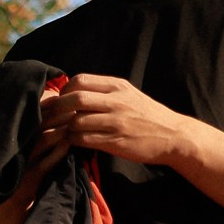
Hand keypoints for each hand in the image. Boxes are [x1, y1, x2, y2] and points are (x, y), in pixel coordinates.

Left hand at [39, 73, 194, 168]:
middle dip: (56, 109)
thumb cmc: (147, 116)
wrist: (174, 136)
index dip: (63, 91)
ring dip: (62, 128)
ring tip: (57, 132)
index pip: (80, 80)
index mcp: (118, 86)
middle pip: (74, 98)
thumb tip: (74, 92)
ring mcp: (116, 122)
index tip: (59, 102)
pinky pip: (84, 139)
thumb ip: (105, 92)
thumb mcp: (129, 95)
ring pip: (76, 121)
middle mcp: (117, 101)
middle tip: (48, 119)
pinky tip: (70, 142)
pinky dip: (72, 141)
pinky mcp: (116, 142)